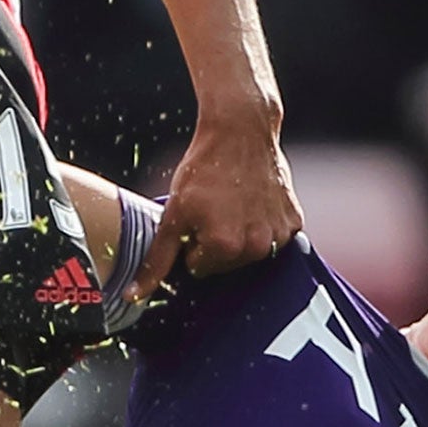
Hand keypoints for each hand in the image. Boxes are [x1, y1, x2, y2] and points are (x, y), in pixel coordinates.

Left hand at [128, 117, 301, 300]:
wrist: (241, 130)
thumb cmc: (204, 169)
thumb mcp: (173, 214)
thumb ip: (156, 260)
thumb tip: (133, 296)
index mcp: (225, 248)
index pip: (198, 267)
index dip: (191, 242)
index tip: (196, 217)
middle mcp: (257, 247)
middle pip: (225, 264)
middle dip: (216, 242)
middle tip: (214, 208)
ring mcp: (279, 235)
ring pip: (249, 252)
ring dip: (240, 235)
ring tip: (233, 203)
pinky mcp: (294, 222)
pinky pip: (273, 237)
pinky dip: (262, 224)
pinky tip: (253, 201)